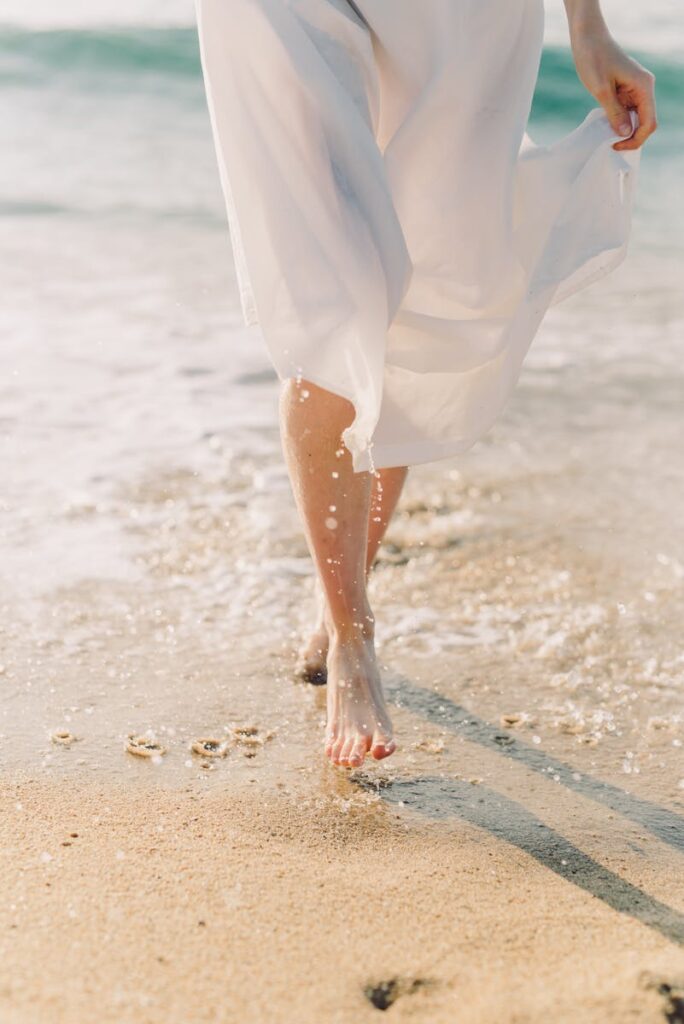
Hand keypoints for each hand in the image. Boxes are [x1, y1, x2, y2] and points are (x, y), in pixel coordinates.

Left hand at [569, 25, 656, 150]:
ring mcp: (636, 89)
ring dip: (623, 129)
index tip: (615, 145)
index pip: (649, 122)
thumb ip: (615, 113)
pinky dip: (618, 120)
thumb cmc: (593, 59)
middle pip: (645, 122)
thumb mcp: (601, 90)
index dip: (635, 139)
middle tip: (609, 144)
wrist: (588, 39)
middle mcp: (644, 88)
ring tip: (605, 135)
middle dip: (630, 136)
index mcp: (644, 86)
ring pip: (636, 118)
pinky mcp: (627, 90)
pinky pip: (628, 111)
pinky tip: (605, 124)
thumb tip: (626, 133)